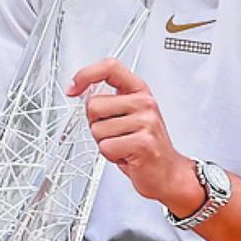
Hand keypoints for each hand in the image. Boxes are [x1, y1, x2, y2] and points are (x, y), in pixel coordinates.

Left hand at [66, 58, 196, 207]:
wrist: (167, 173)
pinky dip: (111, 156)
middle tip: (115, 134)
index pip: (110, 67)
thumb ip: (108, 101)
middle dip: (96, 124)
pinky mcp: (143, 143)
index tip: (73, 89)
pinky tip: (127, 156)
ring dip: (104, 143)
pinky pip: (106, 147)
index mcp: (139, 90)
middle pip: (93, 105)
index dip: (86, 75)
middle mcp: (144, 102)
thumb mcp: (129, 114)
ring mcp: (146, 121)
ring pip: (97, 129)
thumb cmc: (143, 144)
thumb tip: (79, 93)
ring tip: (123, 146)